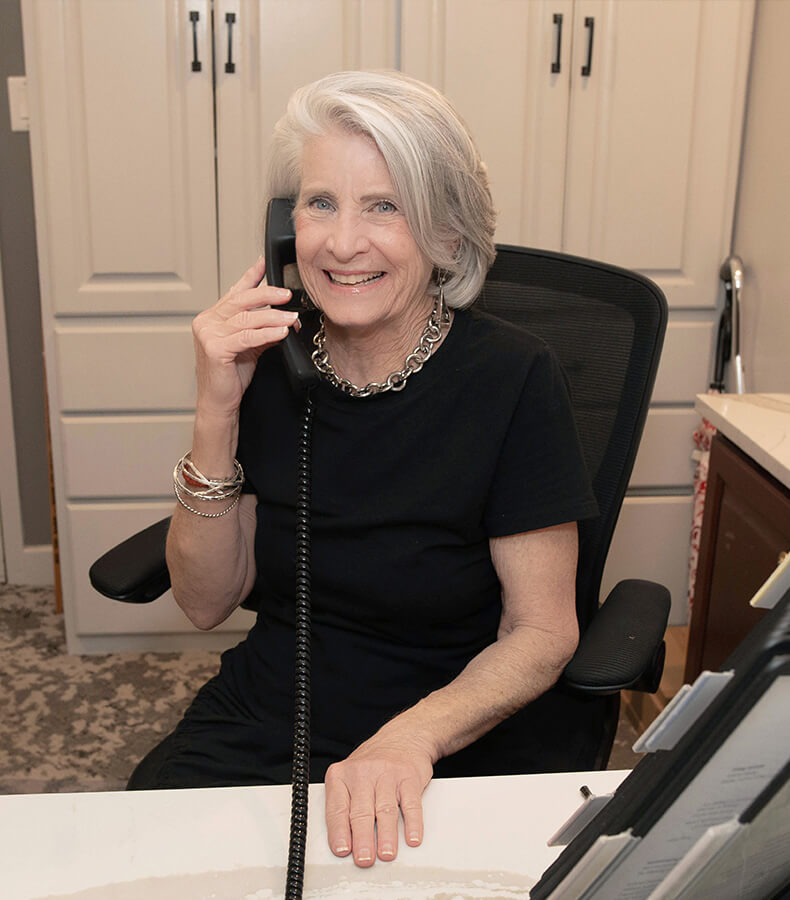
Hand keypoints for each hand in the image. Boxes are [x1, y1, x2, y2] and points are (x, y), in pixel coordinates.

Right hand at [191, 257, 298, 417]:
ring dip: (273, 316)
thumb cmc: (231, 376)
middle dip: (268, 294)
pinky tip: (281, 331)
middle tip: (288, 294)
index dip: (251, 276)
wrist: (219, 402)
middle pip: (242, 301)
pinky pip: (247, 337)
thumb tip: (286, 317)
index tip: (264, 262)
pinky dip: (267, 333)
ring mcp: (208, 334)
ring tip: (292, 316)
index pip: (235, 291)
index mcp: (213, 317)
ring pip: (247, 319)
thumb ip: (262, 328)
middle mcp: (207, 321)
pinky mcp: (215, 349)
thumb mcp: (250, 346)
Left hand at [324, 733, 433, 867]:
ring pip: (385, 808)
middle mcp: (363, 772)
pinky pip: (410, 803)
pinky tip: (412, 837)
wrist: (402, 737)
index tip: (342, 850)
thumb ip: (344, 805)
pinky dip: (412, 823)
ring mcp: (387, 773)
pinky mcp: (409, 776)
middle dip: (362, 838)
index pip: (337, 807)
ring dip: (386, 835)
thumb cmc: (372, 764)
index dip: (339, 831)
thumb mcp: (349, 776)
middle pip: (361, 811)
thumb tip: (343, 843)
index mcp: (342, 775)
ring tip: (386, 854)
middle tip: (364, 859)